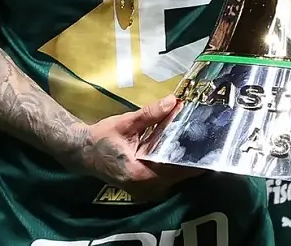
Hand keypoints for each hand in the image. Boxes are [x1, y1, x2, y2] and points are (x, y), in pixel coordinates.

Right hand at [82, 95, 200, 200]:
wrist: (83, 152)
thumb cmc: (102, 138)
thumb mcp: (126, 123)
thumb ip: (150, 114)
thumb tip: (173, 101)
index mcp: (140, 174)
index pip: (174, 169)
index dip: (191, 158)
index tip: (207, 146)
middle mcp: (145, 188)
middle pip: (177, 173)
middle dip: (190, 155)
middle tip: (206, 136)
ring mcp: (145, 189)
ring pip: (173, 175)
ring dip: (183, 158)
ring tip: (198, 138)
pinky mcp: (145, 185)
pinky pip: (166, 174)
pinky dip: (173, 161)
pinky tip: (180, 145)